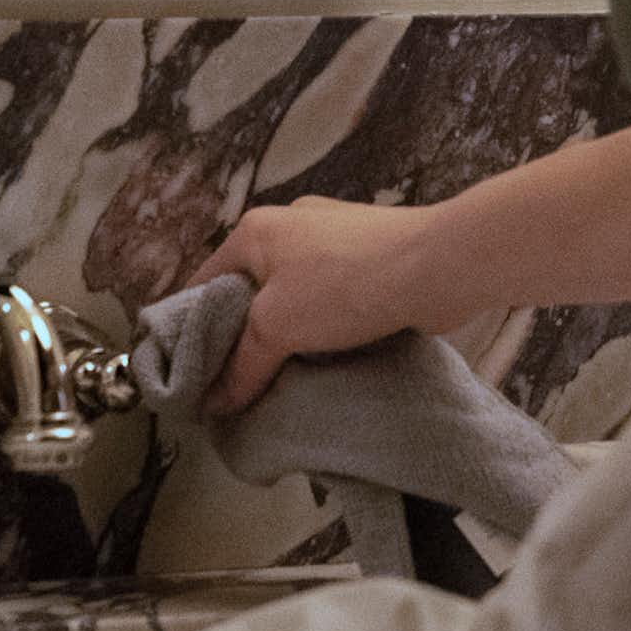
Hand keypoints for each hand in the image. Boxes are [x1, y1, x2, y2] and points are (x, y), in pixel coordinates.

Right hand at [199, 197, 454, 413]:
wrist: (439, 264)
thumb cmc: (344, 284)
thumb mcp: (278, 325)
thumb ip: (242, 364)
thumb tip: (213, 403)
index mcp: (255, 230)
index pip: (204, 283)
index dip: (192, 332)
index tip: (193, 378)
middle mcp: (288, 228)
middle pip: (248, 293)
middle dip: (243, 340)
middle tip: (236, 391)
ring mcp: (331, 241)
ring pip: (290, 300)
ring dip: (286, 339)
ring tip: (278, 385)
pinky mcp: (367, 260)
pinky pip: (328, 301)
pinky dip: (321, 330)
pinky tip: (323, 363)